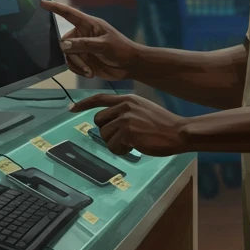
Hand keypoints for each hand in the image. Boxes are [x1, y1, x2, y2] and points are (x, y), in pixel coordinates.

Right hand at [41, 0, 137, 80]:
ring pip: (67, 56)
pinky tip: (90, 73)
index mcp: (89, 25)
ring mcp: (82, 47)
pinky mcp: (84, 59)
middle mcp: (83, 34)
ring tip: (89, 71)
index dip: (55, 8)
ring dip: (77, 65)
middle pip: (65, 43)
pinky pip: (72, 64)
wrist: (130, 65)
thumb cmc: (121, 49)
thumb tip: (62, 45)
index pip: (69, 14)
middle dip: (72, 56)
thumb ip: (83, 44)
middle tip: (86, 66)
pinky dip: (78, 70)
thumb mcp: (103, 46)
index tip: (43, 3)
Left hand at [69, 93, 187, 156]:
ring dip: (116, 143)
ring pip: (105, 135)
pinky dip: (122, 150)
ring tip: (133, 142)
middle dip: (107, 132)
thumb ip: (126, 111)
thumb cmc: (163, 125)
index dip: (83, 104)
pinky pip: (113, 146)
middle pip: (98, 121)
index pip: (100, 98)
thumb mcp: (143, 110)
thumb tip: (109, 122)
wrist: (178, 132)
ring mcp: (125, 119)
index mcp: (127, 99)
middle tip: (124, 138)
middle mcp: (124, 106)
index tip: (71, 108)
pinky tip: (135, 147)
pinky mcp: (127, 132)